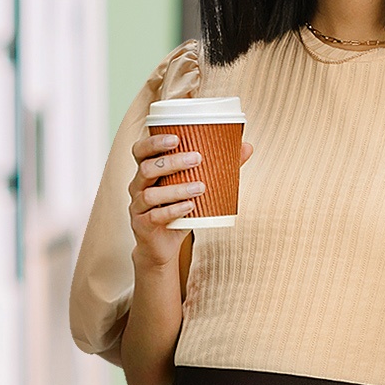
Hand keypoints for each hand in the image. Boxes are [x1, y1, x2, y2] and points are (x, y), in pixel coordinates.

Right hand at [129, 133, 252, 269]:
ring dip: (177, 189)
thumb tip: (246, 147)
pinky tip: (190, 207)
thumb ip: (217, 168)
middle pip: (146, 168)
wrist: (163, 247)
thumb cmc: (179, 211)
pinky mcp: (142, 225)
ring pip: (150, 194)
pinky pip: (155, 216)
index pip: (141, 150)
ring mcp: (137, 207)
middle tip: (196, 158)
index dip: (154, 142)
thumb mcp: (195, 189)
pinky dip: (173, 210)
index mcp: (147, 171)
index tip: (176, 137)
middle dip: (171, 162)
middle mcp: (137, 186)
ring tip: (200, 187)